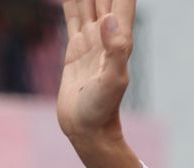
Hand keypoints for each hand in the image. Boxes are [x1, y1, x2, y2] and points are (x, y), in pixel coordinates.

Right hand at [57, 0, 136, 143]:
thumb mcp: (112, 82)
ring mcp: (91, 40)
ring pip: (88, 1)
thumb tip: (109, 20)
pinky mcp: (76, 48)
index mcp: (119, 38)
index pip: (121, 0)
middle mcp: (107, 35)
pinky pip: (73, 15)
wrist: (88, 129)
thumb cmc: (102, 110)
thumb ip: (115, 51)